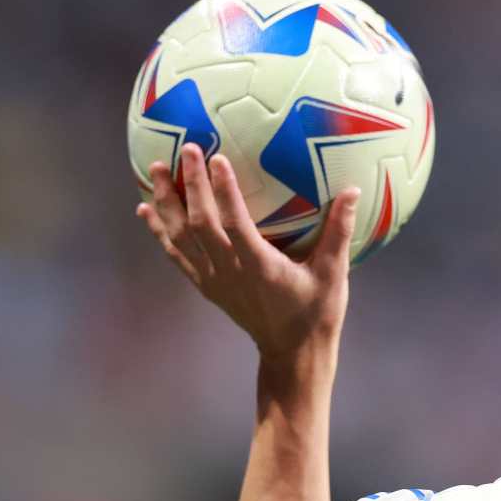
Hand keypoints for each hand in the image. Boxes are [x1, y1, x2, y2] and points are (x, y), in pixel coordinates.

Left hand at [136, 143, 360, 363]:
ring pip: (181, 237)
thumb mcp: (334, 273)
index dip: (223, 191)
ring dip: (166, 202)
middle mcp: (230, 272)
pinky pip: (176, 255)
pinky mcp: (206, 286)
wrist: (292, 352)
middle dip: (191, 184)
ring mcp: (214, 280)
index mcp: (261, 267)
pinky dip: (159, 231)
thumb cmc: (316, 311)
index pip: (235, 223)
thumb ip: (339, 231)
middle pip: (200, 224)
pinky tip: (147, 209)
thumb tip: (353, 191)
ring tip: (158, 169)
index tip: (217, 159)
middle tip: (187, 148)